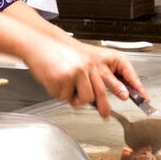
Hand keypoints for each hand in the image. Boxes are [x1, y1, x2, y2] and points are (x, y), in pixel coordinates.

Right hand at [24, 39, 138, 118]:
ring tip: (63, 85)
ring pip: (77, 99)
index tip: (122, 103)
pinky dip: (56, 92)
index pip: (106, 83)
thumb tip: (92, 97)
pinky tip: (53, 80)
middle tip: (105, 115)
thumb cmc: (55, 53)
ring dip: (71, 97)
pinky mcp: (60, 79)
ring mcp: (72, 74)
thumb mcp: (77, 62)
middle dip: (102, 107)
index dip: (115, 94)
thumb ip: (87, 77)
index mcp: (90, 63)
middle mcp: (84, 68)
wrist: (38, 44)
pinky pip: (61, 96)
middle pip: (95, 95)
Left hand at [77, 43, 147, 108]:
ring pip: (115, 88)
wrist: (70, 52)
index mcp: (120, 61)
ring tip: (106, 105)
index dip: (140, 90)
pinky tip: (97, 98)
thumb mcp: (102, 71)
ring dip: (110, 96)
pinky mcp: (102, 77)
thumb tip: (125, 94)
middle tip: (128, 104)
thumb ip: (114, 84)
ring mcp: (110, 72)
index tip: (145, 100)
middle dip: (124, 95)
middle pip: (125, 85)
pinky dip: (102, 93)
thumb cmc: (85, 55)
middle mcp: (117, 66)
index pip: (134, 78)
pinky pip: (106, 87)